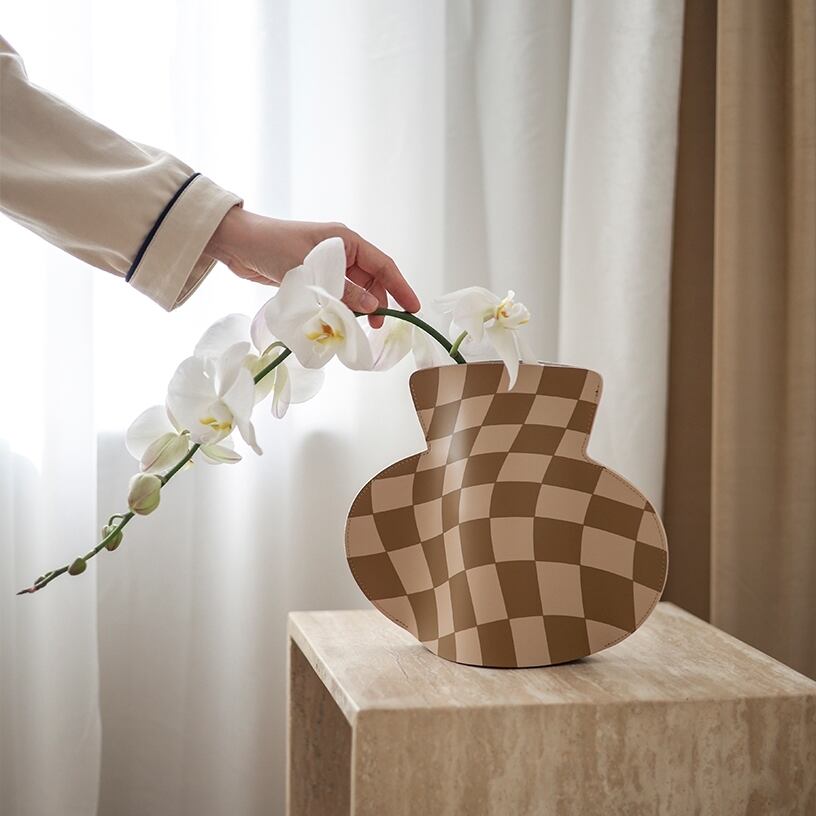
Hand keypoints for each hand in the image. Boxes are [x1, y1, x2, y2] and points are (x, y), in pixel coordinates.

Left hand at [203, 207, 418, 327]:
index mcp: (346, 241)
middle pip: (371, 280)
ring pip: (353, 290)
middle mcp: (341, 251)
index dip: (401, 287)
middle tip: (375, 327)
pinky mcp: (313, 277)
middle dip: (377, 303)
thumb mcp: (310, 270)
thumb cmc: (272, 247)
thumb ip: (342, 290)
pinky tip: (336, 321)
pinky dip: (339, 308)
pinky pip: (336, 295)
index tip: (413, 309)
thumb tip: (371, 307)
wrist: (237, 244)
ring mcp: (327, 264)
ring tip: (352, 326)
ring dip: (356, 308)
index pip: (383, 265)